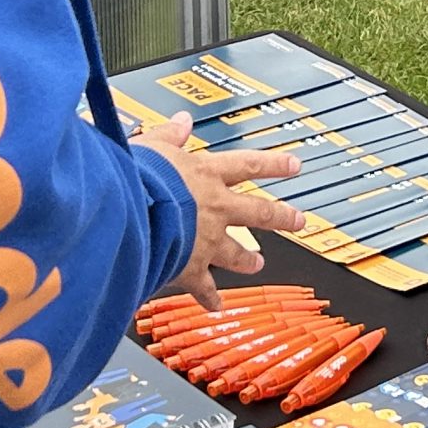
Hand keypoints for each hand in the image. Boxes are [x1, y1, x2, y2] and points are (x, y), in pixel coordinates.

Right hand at [132, 111, 310, 310]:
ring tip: (257, 264)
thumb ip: (169, 135)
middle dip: (280, 217)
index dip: (273, 165)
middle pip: (257, 212)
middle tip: (298, 221)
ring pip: (237, 252)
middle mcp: (214, 207)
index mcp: (205, 174)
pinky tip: (216, 306)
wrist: (129, 213)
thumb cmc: (137, 177)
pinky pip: (204, 287)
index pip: (248, 165)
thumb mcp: (153, 145)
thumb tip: (182, 121)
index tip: (294, 166)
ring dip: (248, 260)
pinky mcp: (190, 267)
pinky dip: (210, 298)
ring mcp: (206, 239)